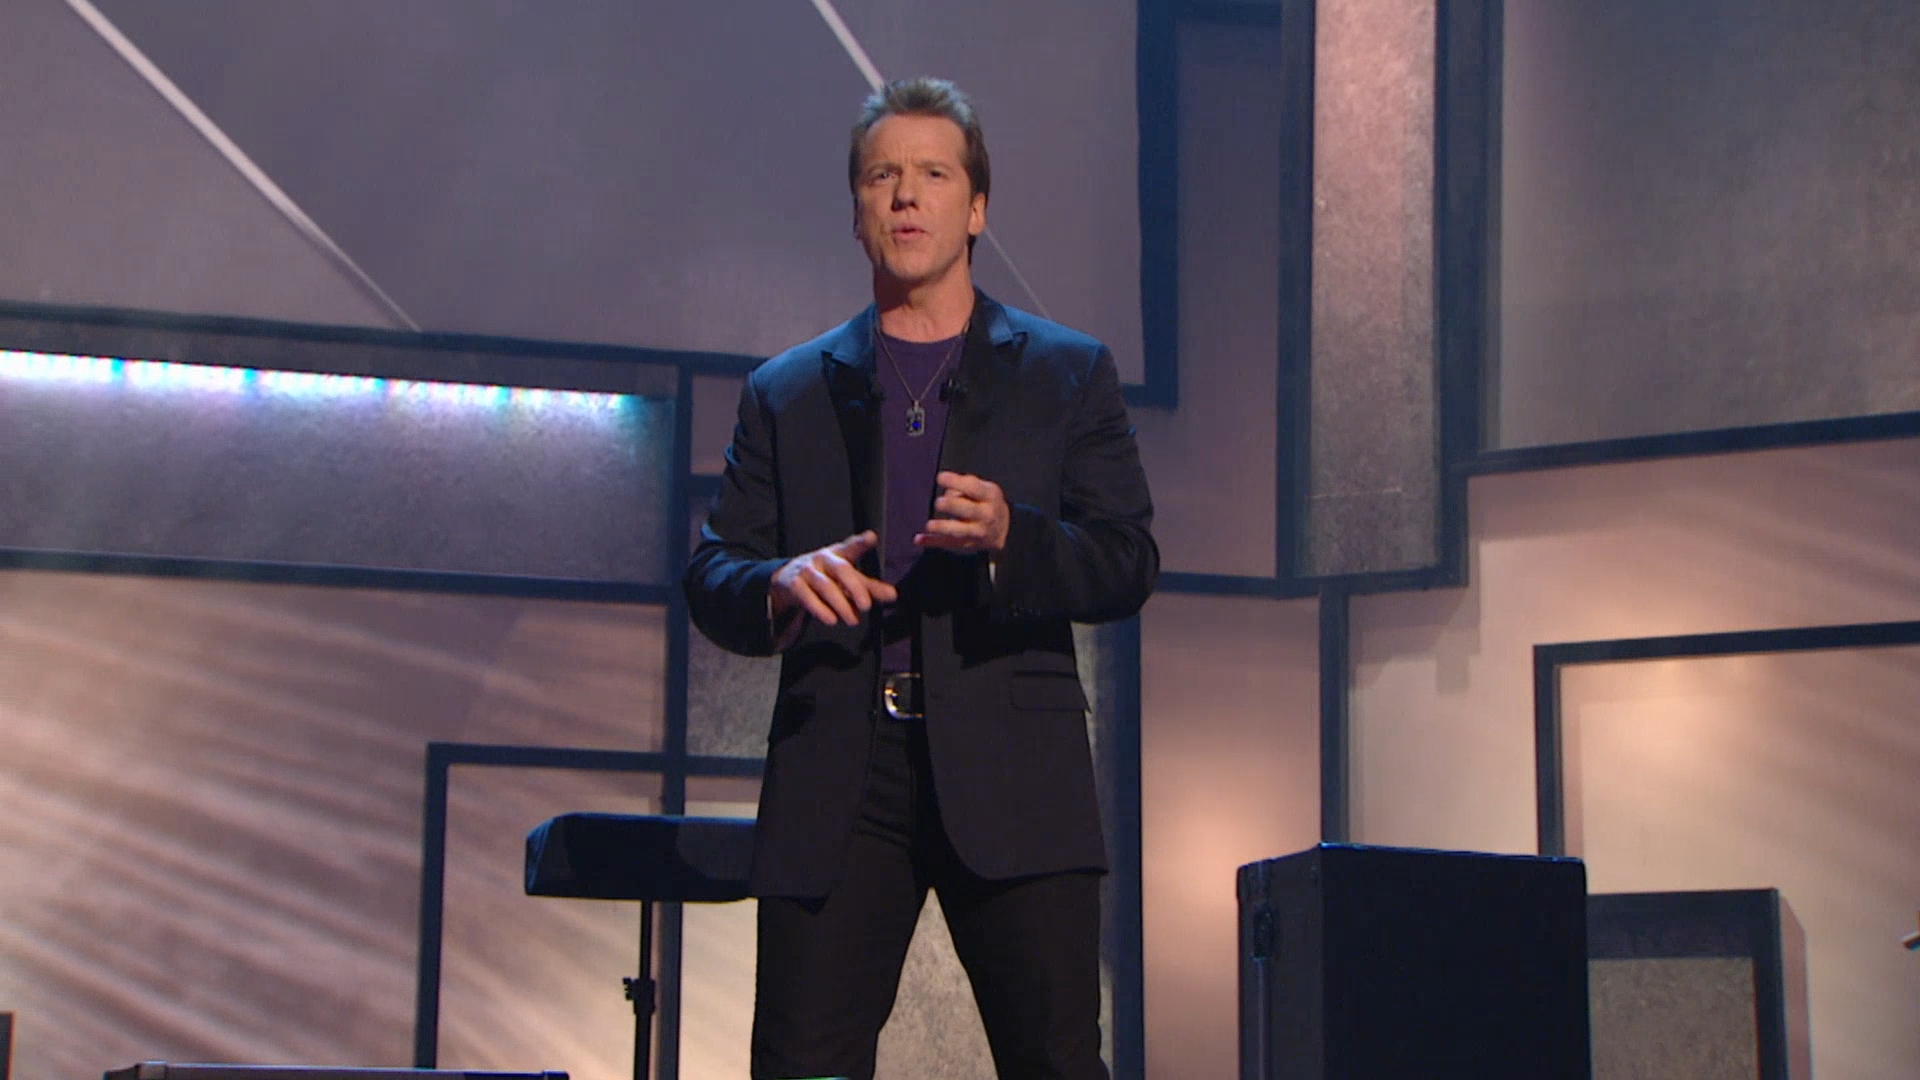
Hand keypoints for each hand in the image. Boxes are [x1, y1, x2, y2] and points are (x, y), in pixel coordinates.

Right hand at [771, 531, 898, 626]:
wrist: (789, 580)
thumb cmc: (826, 577)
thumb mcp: (847, 580)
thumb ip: (870, 587)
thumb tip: (893, 595)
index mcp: (840, 554)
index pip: (852, 546)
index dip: (861, 542)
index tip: (871, 538)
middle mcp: (823, 558)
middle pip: (841, 569)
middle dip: (855, 588)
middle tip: (867, 606)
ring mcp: (807, 570)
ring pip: (825, 586)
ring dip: (841, 604)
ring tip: (853, 620)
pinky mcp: (794, 584)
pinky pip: (807, 597)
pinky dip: (820, 609)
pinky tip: (831, 619)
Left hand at [915, 471, 1009, 554]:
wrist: (1004, 529)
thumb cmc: (987, 502)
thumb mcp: (985, 489)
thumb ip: (967, 485)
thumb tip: (948, 490)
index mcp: (990, 497)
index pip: (974, 488)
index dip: (956, 482)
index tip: (940, 477)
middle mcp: (986, 516)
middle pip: (968, 511)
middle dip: (953, 506)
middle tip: (938, 502)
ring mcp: (977, 533)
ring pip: (959, 531)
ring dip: (943, 528)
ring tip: (929, 525)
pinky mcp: (966, 544)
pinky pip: (948, 544)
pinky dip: (933, 542)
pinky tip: (919, 539)